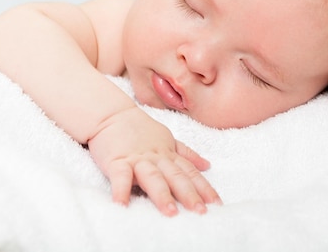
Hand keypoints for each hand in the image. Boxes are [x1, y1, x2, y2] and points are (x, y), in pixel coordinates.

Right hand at [87, 106, 221, 215]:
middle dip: (189, 194)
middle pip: (176, 177)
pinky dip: (121, 190)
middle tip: (200, 212)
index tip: (216, 203)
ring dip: (162, 194)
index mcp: (169, 154)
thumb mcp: (167, 139)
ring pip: (153, 177)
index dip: (204, 187)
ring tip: (171, 212)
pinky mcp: (117, 161)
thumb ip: (186, 153)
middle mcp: (157, 158)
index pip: (190, 172)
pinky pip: (120, 177)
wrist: (111, 114)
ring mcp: (137, 159)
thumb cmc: (139, 129)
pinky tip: (122, 205)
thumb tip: (207, 165)